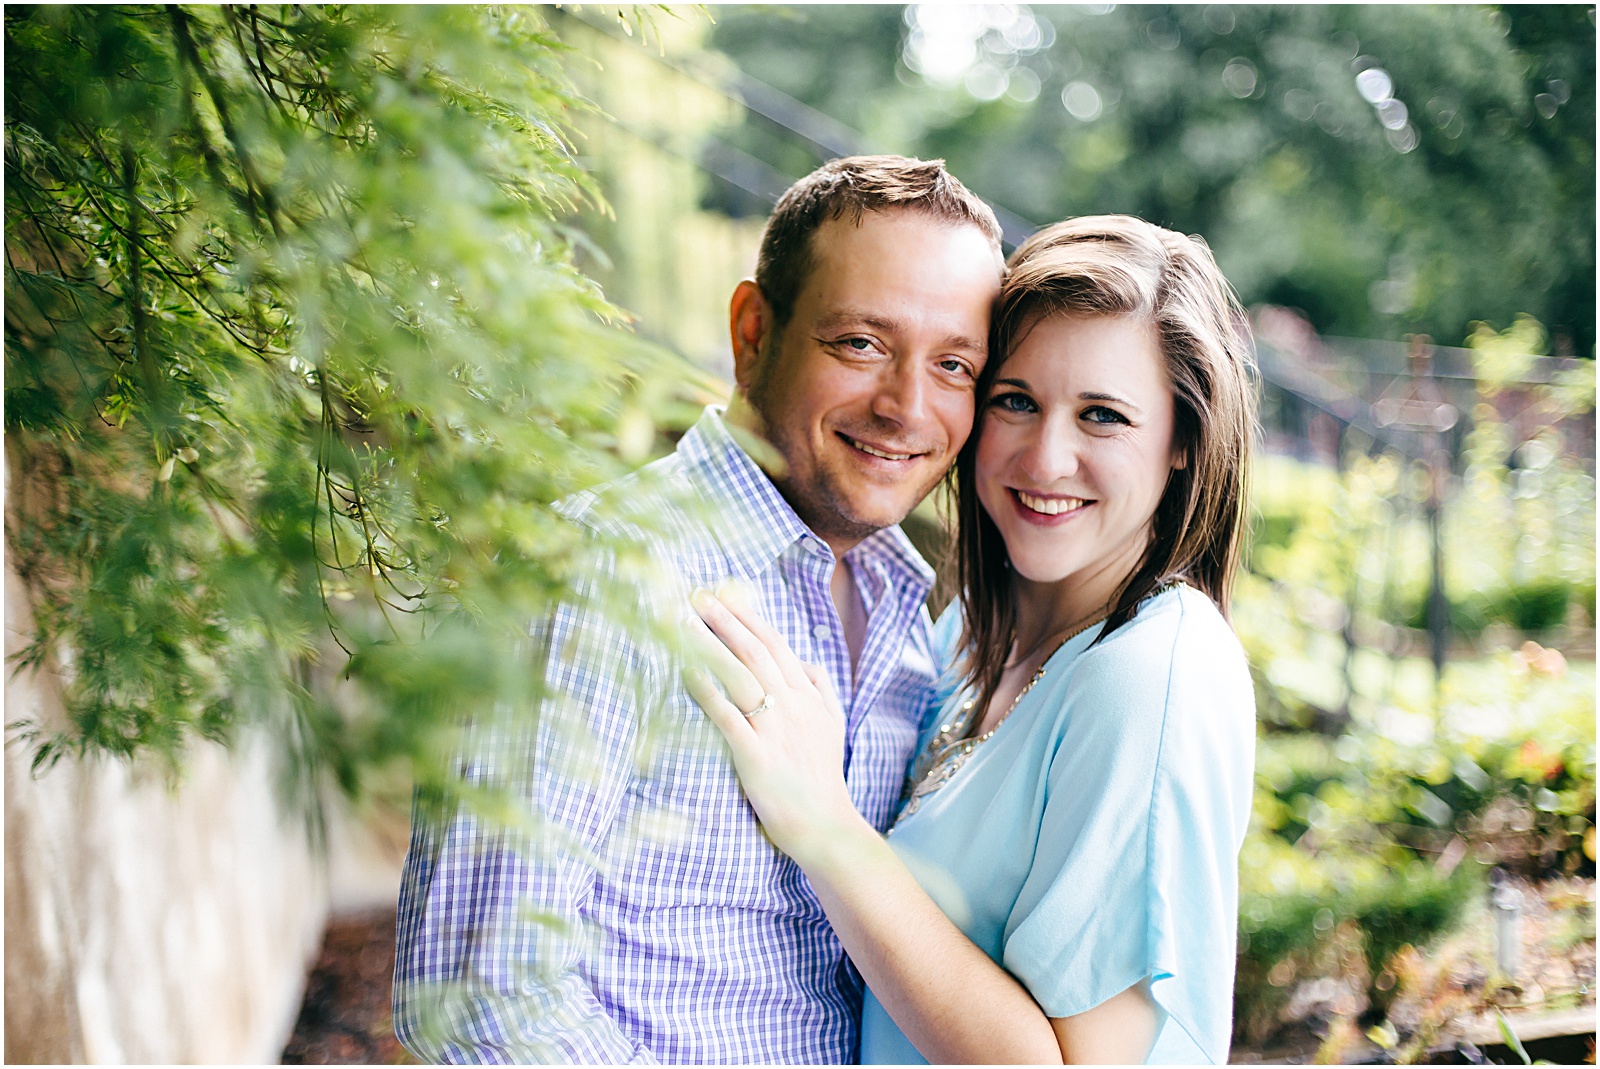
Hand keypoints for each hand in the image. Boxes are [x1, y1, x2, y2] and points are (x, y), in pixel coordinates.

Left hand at [683, 587, 867, 866]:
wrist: (828, 827)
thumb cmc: (823, 779)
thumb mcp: (834, 727)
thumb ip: (822, 690)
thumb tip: (808, 661)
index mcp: (807, 696)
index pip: (775, 645)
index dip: (748, 617)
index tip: (724, 593)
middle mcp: (792, 706)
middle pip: (755, 651)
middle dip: (724, 619)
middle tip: (696, 595)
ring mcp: (775, 731)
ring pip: (741, 676)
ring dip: (711, 644)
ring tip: (683, 621)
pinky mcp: (757, 758)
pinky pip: (728, 719)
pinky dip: (708, 693)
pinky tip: (687, 673)